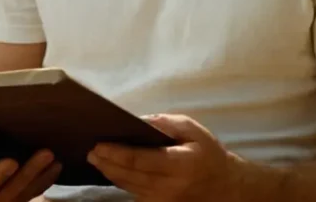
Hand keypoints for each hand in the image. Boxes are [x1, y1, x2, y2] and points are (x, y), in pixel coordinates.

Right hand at [0, 146, 62, 201]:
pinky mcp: (22, 201)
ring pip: (29, 190)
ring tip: (56, 159)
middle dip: (31, 170)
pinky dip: (47, 181)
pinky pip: (36, 193)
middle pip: (15, 186)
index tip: (11, 161)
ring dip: (43, 175)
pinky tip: (58, 167)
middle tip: (46, 153)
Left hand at [87, 114, 241, 200]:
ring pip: (128, 186)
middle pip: (129, 175)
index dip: (117, 153)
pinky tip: (110, 168)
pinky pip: (133, 193)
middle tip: (90, 150)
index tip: (99, 145)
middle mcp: (169, 187)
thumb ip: (165, 123)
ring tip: (95, 158)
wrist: (225, 187)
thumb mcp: (192, 130)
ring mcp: (163, 201)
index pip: (141, 161)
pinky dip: (119, 181)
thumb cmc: (207, 154)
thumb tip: (136, 121)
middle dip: (107, 163)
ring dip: (109, 172)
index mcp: (180, 165)